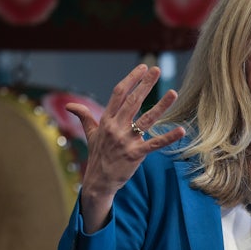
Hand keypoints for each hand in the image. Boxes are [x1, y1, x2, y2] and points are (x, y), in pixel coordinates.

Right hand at [67, 64, 183, 229]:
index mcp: (106, 120)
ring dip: (161, 105)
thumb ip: (84, 117)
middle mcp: (115, 127)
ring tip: (174, 93)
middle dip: (146, 84)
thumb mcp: (90, 134)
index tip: (143, 68)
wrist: (98, 181)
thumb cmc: (98, 156)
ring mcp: (125, 141)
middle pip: (133, 101)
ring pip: (146, 119)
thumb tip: (70, 106)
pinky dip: (168, 138)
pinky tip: (181, 130)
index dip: (132, 79)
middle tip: (157, 69)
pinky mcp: (135, 154)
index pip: (119, 93)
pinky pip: (154, 144)